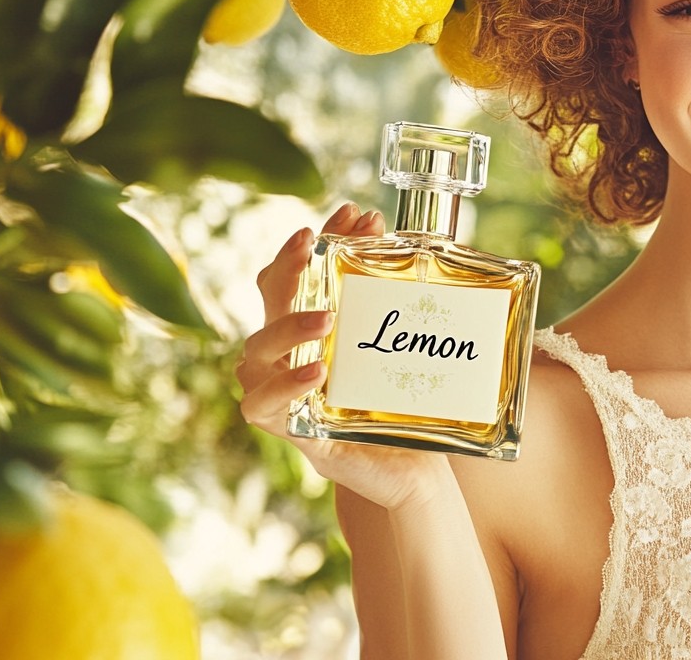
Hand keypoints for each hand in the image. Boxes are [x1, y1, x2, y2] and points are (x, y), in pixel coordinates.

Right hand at [237, 202, 454, 511]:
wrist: (417, 475)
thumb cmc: (406, 409)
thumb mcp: (405, 353)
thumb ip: (405, 311)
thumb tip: (436, 248)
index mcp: (311, 332)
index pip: (294, 274)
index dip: (314, 242)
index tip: (351, 214)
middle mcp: (289, 358)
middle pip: (267, 299)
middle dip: (290, 265)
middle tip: (316, 242)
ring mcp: (287, 396)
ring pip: (253, 354)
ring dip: (286, 327)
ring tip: (325, 317)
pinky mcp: (296, 434)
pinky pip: (264, 408)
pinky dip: (285, 387)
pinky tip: (316, 374)